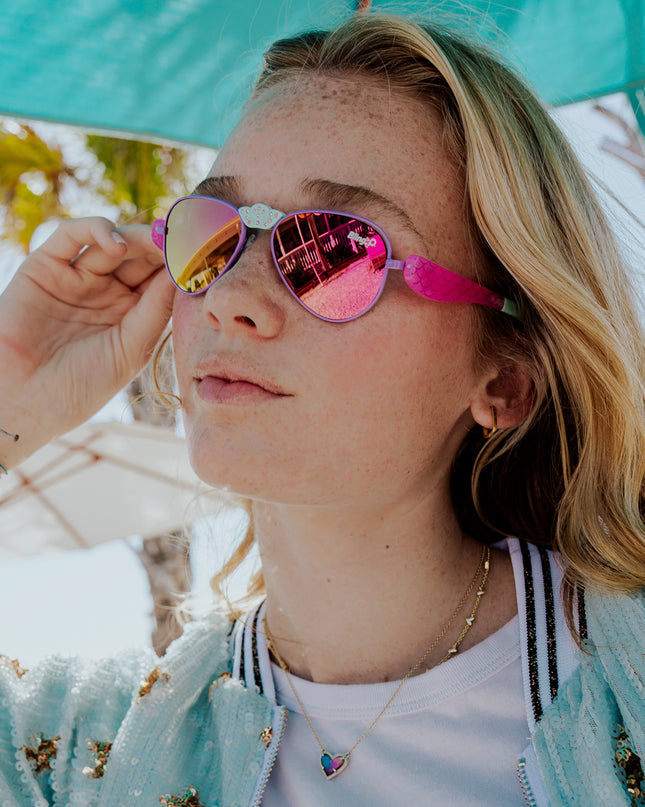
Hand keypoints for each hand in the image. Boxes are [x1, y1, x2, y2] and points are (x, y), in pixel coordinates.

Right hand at [0, 217, 174, 464]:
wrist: (22, 403)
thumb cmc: (77, 386)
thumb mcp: (130, 349)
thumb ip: (155, 310)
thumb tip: (184, 272)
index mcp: (131, 315)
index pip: (162, 279)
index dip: (182, 265)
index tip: (208, 254)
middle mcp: (106, 292)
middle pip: (142, 257)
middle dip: (165, 246)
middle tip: (187, 237)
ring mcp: (76, 277)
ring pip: (113, 242)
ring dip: (138, 237)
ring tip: (158, 241)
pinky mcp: (44, 266)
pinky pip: (71, 236)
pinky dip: (96, 229)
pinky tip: (117, 244)